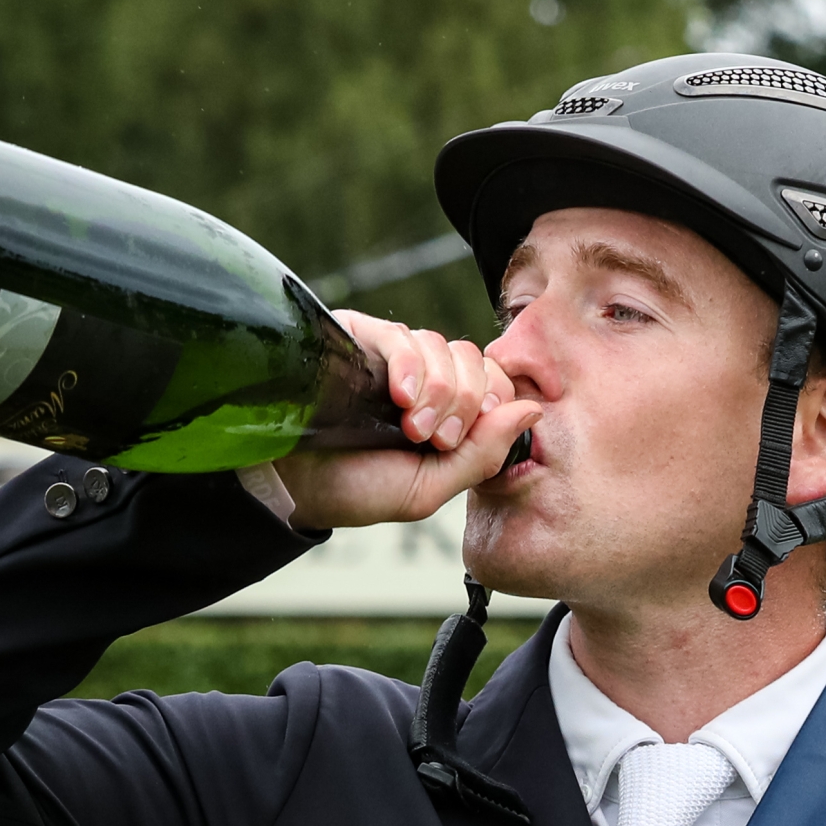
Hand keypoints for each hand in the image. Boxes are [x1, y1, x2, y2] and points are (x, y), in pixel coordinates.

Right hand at [272, 310, 541, 530]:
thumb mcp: (429, 488)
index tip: (464, 437)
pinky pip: (402, 335)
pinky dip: (412, 365)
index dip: (492, 402)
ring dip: (440, 391)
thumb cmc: (354, 490)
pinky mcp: (357, 339)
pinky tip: (401, 396)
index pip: (494, 382)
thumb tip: (534, 408)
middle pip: (474, 360)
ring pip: (443, 346)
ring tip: (411, 427)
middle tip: (435, 439)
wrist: (291, 485)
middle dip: (466, 402)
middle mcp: (422, 380)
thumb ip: (483, 454)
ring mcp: (389, 357)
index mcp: (445, 414)